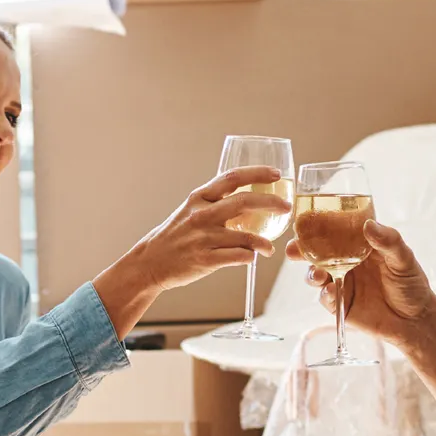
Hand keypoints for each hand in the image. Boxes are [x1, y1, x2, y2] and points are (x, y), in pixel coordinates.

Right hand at [132, 165, 285, 290]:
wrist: (150, 262)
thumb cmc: (174, 236)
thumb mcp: (190, 211)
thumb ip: (214, 204)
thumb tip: (247, 200)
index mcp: (199, 198)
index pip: (232, 177)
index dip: (257, 173)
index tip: (276, 174)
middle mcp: (201, 215)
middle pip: (244, 202)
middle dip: (271, 203)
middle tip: (286, 207)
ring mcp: (203, 238)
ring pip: (246, 236)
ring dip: (263, 242)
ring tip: (269, 247)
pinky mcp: (205, 260)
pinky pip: (238, 256)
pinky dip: (249, 256)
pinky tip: (251, 257)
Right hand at [286, 219, 435, 346]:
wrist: (415, 321)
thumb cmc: (412, 284)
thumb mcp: (404, 259)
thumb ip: (388, 241)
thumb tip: (368, 224)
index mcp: (360, 245)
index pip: (335, 230)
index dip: (318, 225)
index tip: (305, 222)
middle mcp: (346, 261)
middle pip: (317, 252)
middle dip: (301, 249)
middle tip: (293, 249)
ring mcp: (342, 282)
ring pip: (316, 274)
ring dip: (310, 273)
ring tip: (316, 275)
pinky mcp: (340, 304)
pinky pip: (325, 298)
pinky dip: (324, 294)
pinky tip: (329, 291)